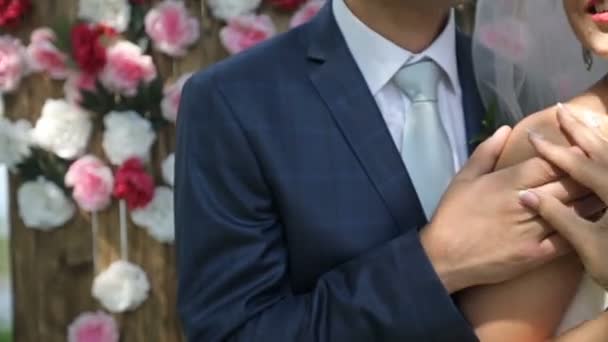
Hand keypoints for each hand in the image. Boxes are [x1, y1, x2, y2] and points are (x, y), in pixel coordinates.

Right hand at [420, 126, 603, 293]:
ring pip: (575, 210)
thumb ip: (486, 152)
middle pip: (570, 184)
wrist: (444, 257)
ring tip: (603, 189)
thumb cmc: (452, 215)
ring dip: (593, 199)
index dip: (570, 153)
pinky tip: (596, 222)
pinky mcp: (537, 254)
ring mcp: (533, 230)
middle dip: (588, 174)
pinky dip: (584, 228)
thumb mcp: (463, 178)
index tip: (582, 147)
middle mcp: (525, 203)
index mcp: (508, 182)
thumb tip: (506, 129)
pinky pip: (569, 240)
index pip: (550, 162)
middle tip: (600, 167)